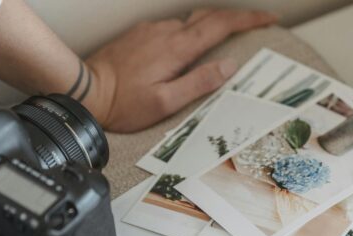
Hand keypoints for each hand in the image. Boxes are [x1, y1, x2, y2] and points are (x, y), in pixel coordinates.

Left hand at [84, 9, 277, 131]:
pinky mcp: (141, 34)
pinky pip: (174, 27)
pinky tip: (192, 46)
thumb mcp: (166, 102)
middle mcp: (166, 32)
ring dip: (212, 26)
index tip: (268, 18)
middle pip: (209, 16)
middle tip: (257, 24)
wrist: (84, 89)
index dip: (248, 19)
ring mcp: (152, 30)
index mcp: (178, 48)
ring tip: (228, 38)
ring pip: (190, 21)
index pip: (221, 25)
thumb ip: (199, 82)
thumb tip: (229, 65)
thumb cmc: (124, 103)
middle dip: (236, 18)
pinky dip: (192, 32)